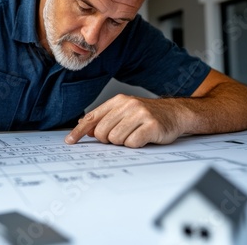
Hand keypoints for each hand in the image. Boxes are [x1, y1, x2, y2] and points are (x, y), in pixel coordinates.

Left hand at [65, 94, 184, 146]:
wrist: (176, 113)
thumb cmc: (148, 115)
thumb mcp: (125, 111)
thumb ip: (105, 117)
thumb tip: (83, 126)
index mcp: (118, 101)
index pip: (92, 117)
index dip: (79, 131)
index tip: (70, 141)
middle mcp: (128, 105)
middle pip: (101, 132)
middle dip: (107, 139)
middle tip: (120, 136)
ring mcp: (140, 115)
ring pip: (115, 139)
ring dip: (123, 143)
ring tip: (133, 136)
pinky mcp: (151, 126)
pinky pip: (132, 143)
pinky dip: (135, 145)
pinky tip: (142, 138)